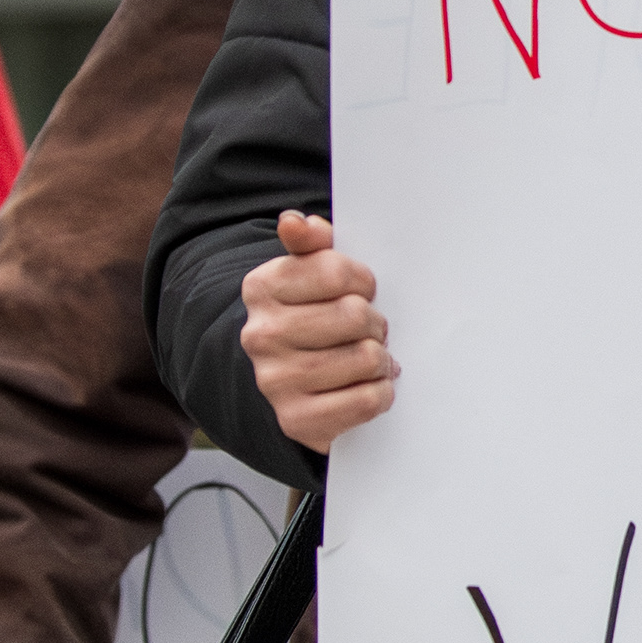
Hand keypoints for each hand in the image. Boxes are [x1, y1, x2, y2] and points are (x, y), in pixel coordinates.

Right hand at [240, 209, 398, 447]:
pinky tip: (368, 386)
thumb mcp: (311, 273)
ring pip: (367, 358)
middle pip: (356, 316)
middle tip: (369, 330)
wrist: (288, 382)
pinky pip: (368, 400)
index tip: (360, 292)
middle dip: (375, 323)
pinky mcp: (297, 420)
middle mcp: (261, 335)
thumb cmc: (313, 317)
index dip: (364, 282)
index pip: (338, 272)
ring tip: (368, 358)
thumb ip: (313, 244)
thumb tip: (294, 222)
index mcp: (263, 288)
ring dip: (380, 360)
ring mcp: (275, 381)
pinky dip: (380, 393)